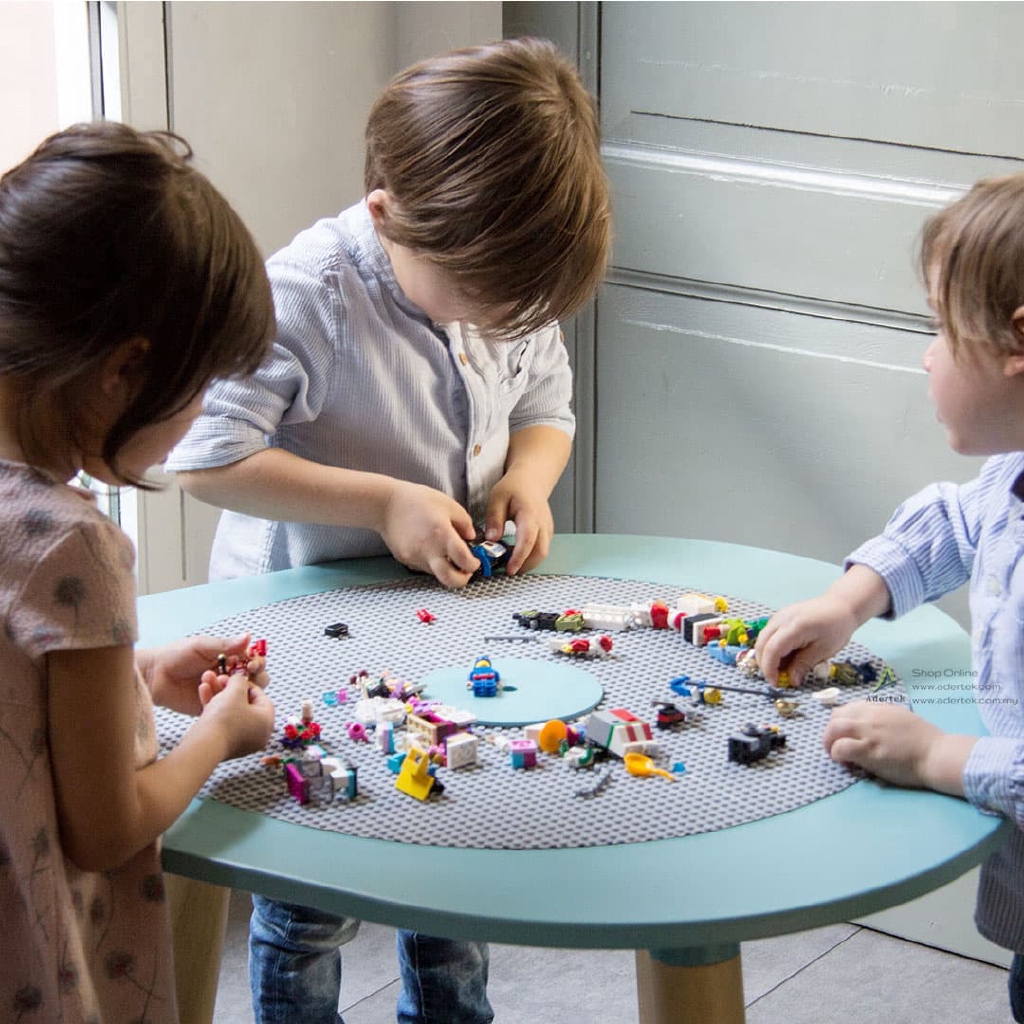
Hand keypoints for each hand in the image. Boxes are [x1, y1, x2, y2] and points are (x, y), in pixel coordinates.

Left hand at [139, 633, 268, 714]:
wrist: (153, 675)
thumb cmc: (176, 655)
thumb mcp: (201, 646)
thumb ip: (226, 644)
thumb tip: (249, 636)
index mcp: (229, 658)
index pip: (252, 660)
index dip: (257, 662)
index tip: (251, 664)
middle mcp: (229, 675)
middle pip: (255, 679)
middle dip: (254, 677)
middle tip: (244, 675)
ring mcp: (222, 692)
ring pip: (242, 695)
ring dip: (234, 688)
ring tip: (217, 681)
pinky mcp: (212, 706)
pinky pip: (224, 707)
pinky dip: (218, 699)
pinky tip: (203, 691)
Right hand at [197, 672, 275, 759]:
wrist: (204, 745)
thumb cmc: (225, 717)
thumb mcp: (235, 691)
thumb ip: (240, 680)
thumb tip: (239, 679)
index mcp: (267, 721)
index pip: (260, 696)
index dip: (245, 683)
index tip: (234, 677)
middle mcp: (258, 734)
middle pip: (245, 705)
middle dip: (229, 690)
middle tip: (219, 680)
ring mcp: (242, 742)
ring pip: (231, 713)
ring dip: (218, 696)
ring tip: (207, 683)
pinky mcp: (226, 746)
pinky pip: (222, 723)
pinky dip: (213, 709)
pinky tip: (203, 693)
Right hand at [379, 480, 479, 587]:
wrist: (386, 504)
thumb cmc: (416, 500)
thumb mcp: (448, 504)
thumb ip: (465, 522)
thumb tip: (470, 537)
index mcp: (442, 535)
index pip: (464, 561)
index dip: (474, 565)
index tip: (475, 561)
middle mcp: (429, 550)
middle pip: (450, 580)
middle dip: (462, 580)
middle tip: (465, 571)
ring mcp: (415, 557)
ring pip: (436, 572)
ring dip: (445, 567)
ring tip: (443, 550)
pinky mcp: (406, 560)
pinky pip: (423, 566)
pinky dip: (431, 561)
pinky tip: (427, 546)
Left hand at [484, 468, 553, 575]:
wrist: (531, 479)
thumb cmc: (515, 487)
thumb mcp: (497, 498)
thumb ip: (494, 519)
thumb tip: (492, 539)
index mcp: (530, 514)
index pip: (528, 540)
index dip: (519, 557)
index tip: (509, 569)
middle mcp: (543, 523)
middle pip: (540, 552)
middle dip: (525, 566)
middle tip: (507, 570)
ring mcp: (547, 528)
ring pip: (542, 553)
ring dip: (527, 562)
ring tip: (509, 563)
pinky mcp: (547, 532)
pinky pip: (541, 549)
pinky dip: (530, 556)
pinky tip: (516, 554)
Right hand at [754, 594, 860, 685]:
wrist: (840, 605)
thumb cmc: (836, 626)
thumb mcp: (824, 650)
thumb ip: (804, 665)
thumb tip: (792, 681)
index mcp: (794, 627)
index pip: (772, 649)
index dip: (769, 668)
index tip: (775, 683)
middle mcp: (781, 619)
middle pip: (761, 644)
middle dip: (764, 664)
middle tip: (776, 679)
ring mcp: (778, 616)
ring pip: (762, 639)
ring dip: (767, 656)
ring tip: (781, 669)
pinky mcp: (780, 617)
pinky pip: (769, 634)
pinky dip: (771, 648)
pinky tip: (784, 657)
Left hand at [823, 700, 970, 794]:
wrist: (937, 754)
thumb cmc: (925, 740)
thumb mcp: (901, 717)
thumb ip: (882, 717)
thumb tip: (868, 724)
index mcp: (878, 708)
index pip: (847, 708)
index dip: (841, 721)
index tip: (844, 734)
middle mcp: (870, 716)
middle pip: (836, 716)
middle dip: (830, 731)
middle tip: (834, 745)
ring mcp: (868, 733)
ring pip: (834, 729)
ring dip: (829, 741)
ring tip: (833, 753)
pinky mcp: (869, 751)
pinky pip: (841, 748)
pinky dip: (836, 754)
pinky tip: (844, 762)